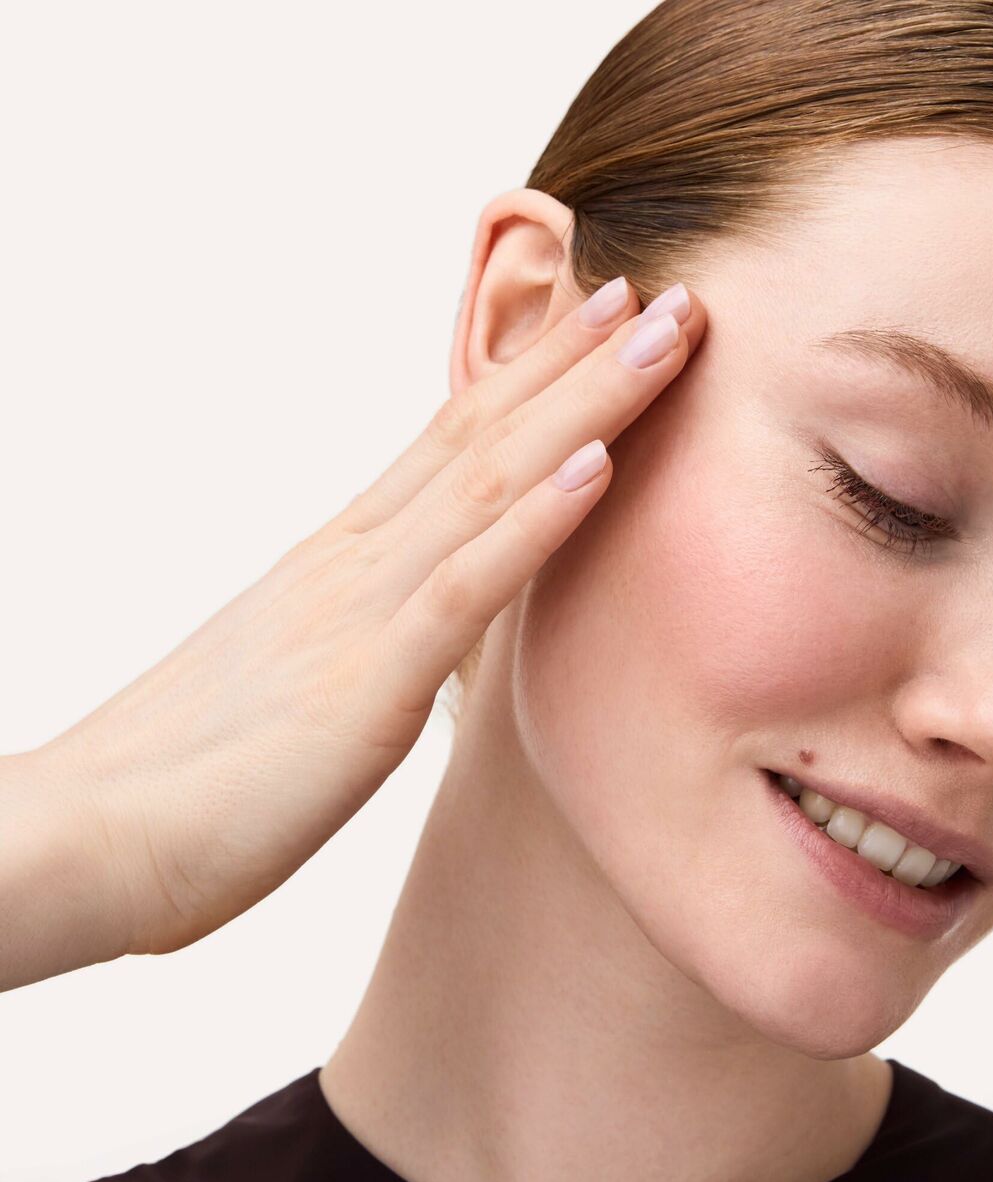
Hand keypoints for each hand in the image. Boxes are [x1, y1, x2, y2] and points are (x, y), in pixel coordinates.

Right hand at [5, 277, 706, 982]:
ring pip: (489, 483)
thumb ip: (365, 630)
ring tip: (663, 336)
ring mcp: (359, 613)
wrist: (91, 842)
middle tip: (668, 294)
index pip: (453, 439)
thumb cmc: (194, 774)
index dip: (536, 375)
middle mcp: (355, 561)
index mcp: (341, 559)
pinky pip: (462, 589)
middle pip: (483, 434)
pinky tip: (598, 465)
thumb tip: (423, 617)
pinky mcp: (364, 688)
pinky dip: (534, 522)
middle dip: (582, 360)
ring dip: (586, 405)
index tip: (605, 319)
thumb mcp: (301, 675)